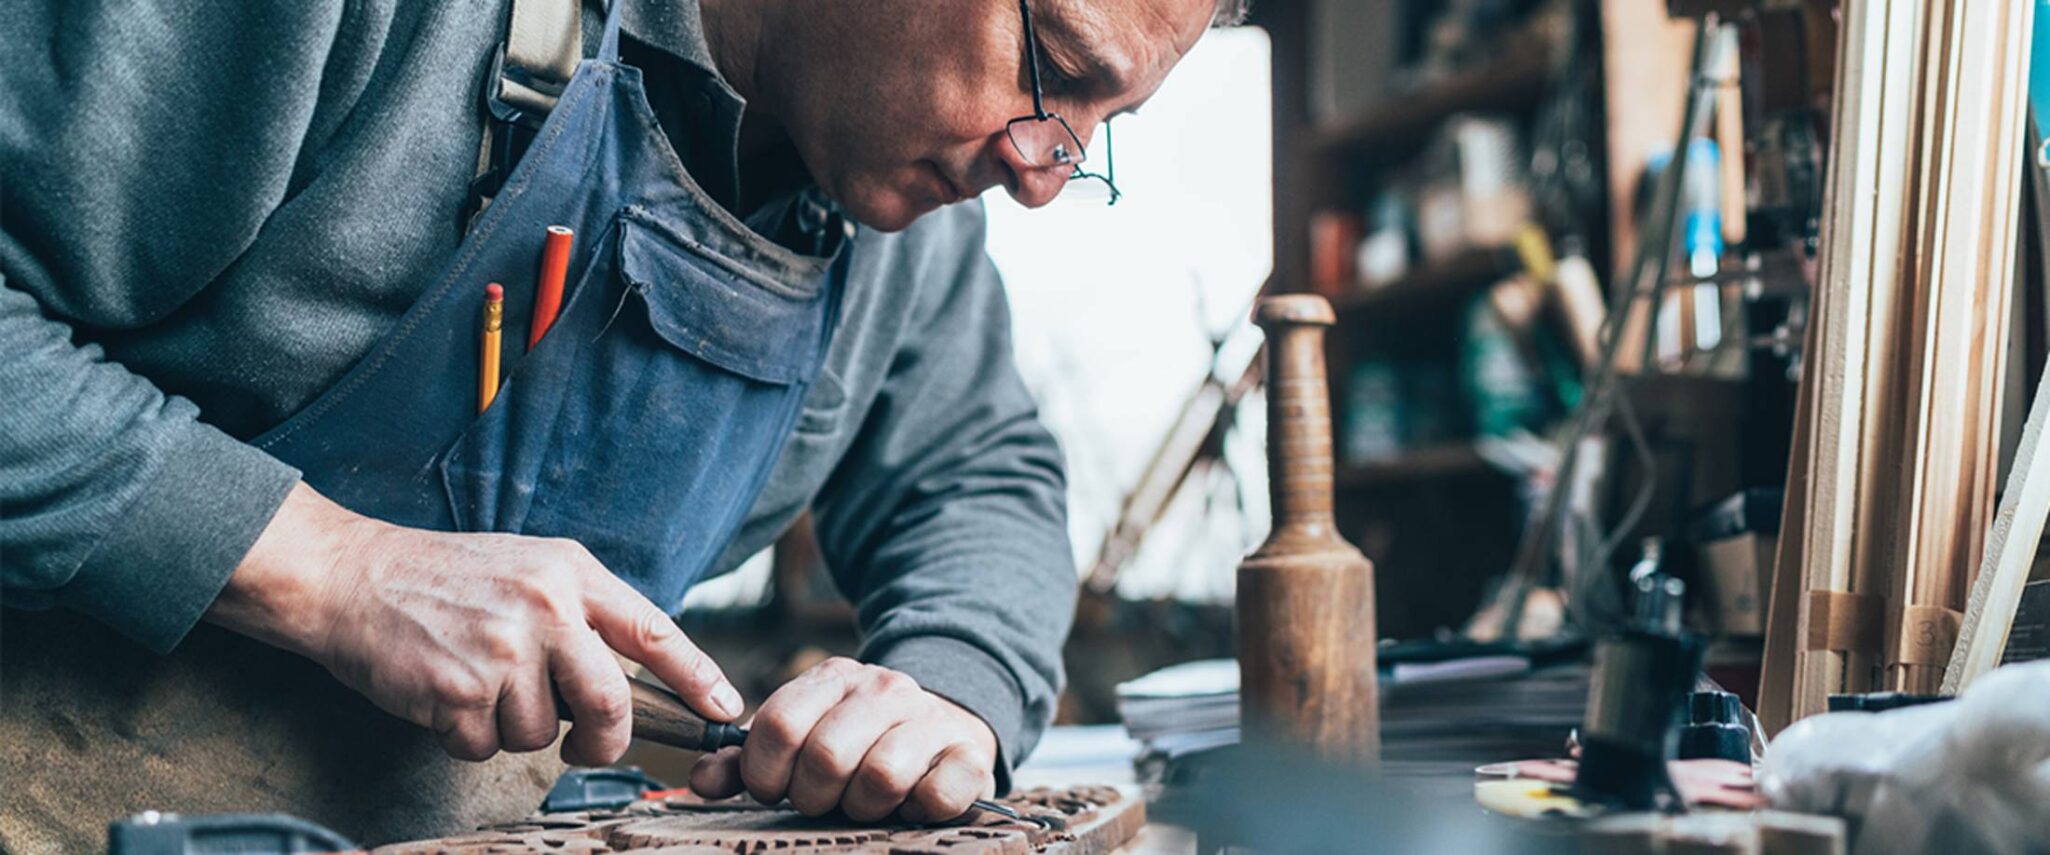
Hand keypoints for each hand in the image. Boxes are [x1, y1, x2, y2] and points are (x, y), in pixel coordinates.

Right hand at [206, 482, 743, 765]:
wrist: (353, 577)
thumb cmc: (445, 579)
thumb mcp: (530, 568)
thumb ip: (583, 611)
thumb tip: (637, 674)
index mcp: (572, 574)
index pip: (655, 631)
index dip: (699, 677)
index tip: (725, 710)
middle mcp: (545, 608)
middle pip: (612, 703)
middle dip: (603, 738)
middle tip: (584, 741)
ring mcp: (502, 651)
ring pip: (542, 734)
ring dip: (513, 728)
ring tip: (480, 685)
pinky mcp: (458, 691)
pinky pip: (487, 747)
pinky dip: (467, 737)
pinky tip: (447, 697)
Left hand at [687, 657, 998, 822]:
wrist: (947, 724)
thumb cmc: (861, 741)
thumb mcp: (805, 736)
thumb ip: (749, 760)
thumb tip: (701, 781)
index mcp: (834, 678)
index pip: (780, 724)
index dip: (766, 772)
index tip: (774, 789)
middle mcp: (883, 688)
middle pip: (826, 756)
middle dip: (813, 796)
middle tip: (821, 800)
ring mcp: (930, 719)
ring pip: (880, 778)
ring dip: (863, 807)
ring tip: (864, 803)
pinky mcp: (969, 756)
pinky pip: (937, 795)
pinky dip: (917, 811)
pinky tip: (910, 804)